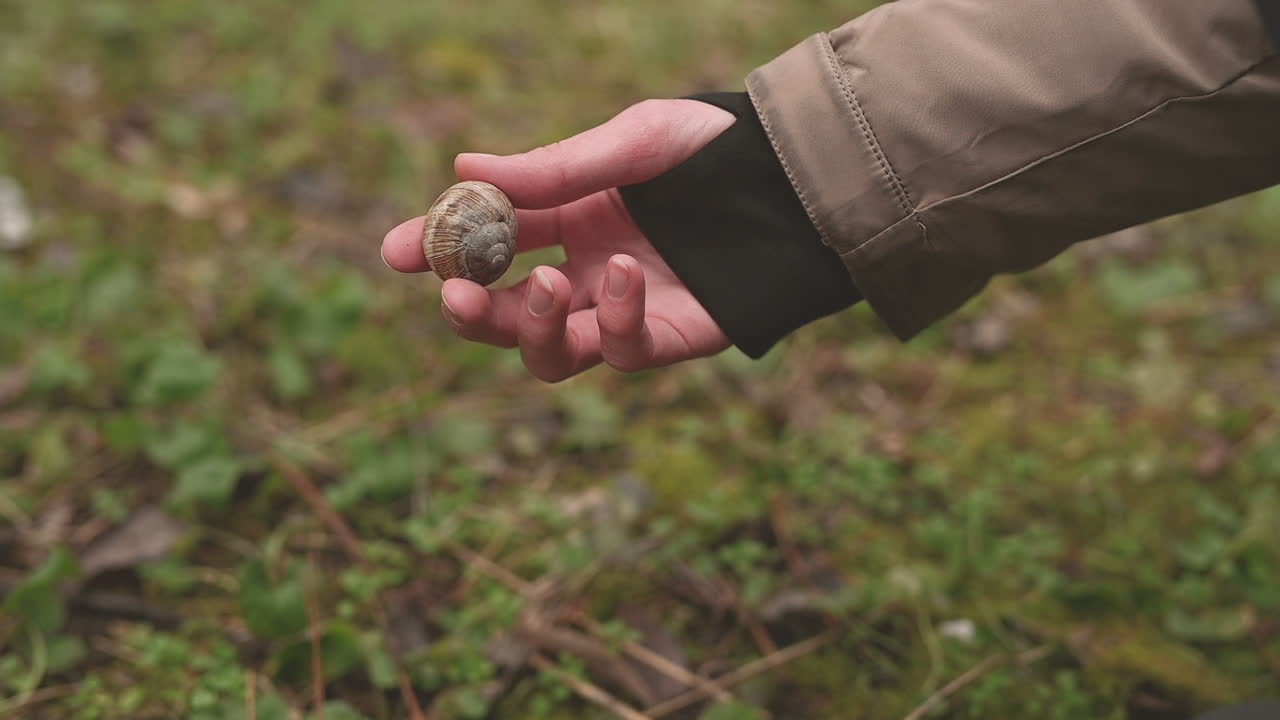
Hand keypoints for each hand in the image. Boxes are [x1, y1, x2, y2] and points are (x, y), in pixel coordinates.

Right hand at [381, 99, 736, 381]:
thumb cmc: (715, 149)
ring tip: (544, 282)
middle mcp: (588, 272)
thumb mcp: (630, 144)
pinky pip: (621, 351)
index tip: (392, 251)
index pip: (488, 244)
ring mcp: (625, 311)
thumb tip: (463, 169)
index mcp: (571, 221)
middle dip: (473, 310)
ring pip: (551, 353)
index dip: (438, 250)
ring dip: (532, 327)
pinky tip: (626, 275)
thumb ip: (553, 170)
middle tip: (456, 295)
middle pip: (507, 315)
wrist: (799, 177)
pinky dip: (613, 319)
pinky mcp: (669, 339)